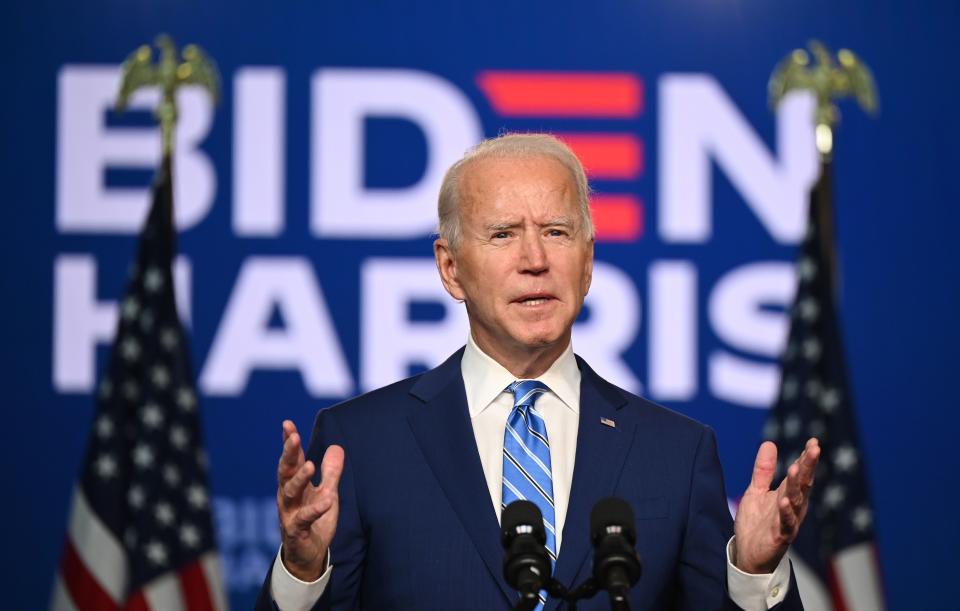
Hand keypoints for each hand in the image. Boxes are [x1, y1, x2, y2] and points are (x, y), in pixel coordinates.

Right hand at [276, 419, 344, 580]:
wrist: (308, 554)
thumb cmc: (315, 520)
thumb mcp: (327, 492)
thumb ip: (331, 472)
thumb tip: (337, 447)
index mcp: (294, 485)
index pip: (291, 460)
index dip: (288, 443)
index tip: (287, 424)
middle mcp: (288, 496)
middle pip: (285, 471)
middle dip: (288, 454)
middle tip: (293, 437)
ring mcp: (289, 513)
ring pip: (290, 492)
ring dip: (299, 478)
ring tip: (309, 465)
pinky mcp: (296, 531)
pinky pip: (305, 519)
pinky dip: (316, 509)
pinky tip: (327, 500)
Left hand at [734, 438, 819, 573]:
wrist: (749, 554)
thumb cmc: (757, 523)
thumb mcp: (756, 491)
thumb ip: (764, 470)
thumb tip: (769, 443)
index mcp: (789, 494)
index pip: (800, 473)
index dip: (806, 458)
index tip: (813, 441)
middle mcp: (793, 506)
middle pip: (802, 483)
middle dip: (808, 466)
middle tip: (814, 448)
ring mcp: (788, 521)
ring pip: (796, 501)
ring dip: (796, 485)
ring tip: (795, 468)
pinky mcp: (780, 535)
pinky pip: (785, 523)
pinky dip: (786, 512)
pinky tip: (784, 500)